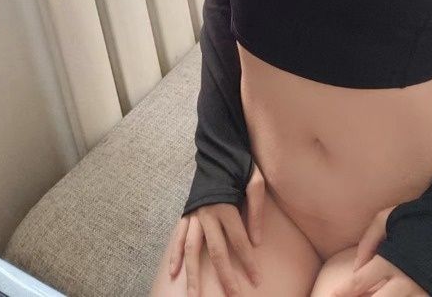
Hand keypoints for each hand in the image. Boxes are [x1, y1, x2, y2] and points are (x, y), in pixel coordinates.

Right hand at [168, 163, 265, 295]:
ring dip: (193, 274)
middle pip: (216, 251)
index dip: (248, 262)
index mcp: (226, 205)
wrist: (216, 149)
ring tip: (193, 295)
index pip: (239, 241)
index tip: (255, 280)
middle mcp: (207, 213)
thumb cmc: (238, 164)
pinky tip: (174, 272)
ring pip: (192, 249)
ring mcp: (194, 214)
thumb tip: (256, 241)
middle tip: (232, 296)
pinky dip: (174, 255)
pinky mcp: (187, 212)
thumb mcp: (255, 180)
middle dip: (224, 276)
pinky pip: (178, 236)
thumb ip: (257, 209)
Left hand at [330, 207, 428, 296]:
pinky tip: (385, 293)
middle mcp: (406, 280)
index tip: (331, 295)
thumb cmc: (414, 217)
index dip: (343, 292)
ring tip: (366, 294)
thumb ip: (367, 242)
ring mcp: (421, 291)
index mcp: (391, 260)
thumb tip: (356, 268)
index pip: (360, 282)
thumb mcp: (385, 219)